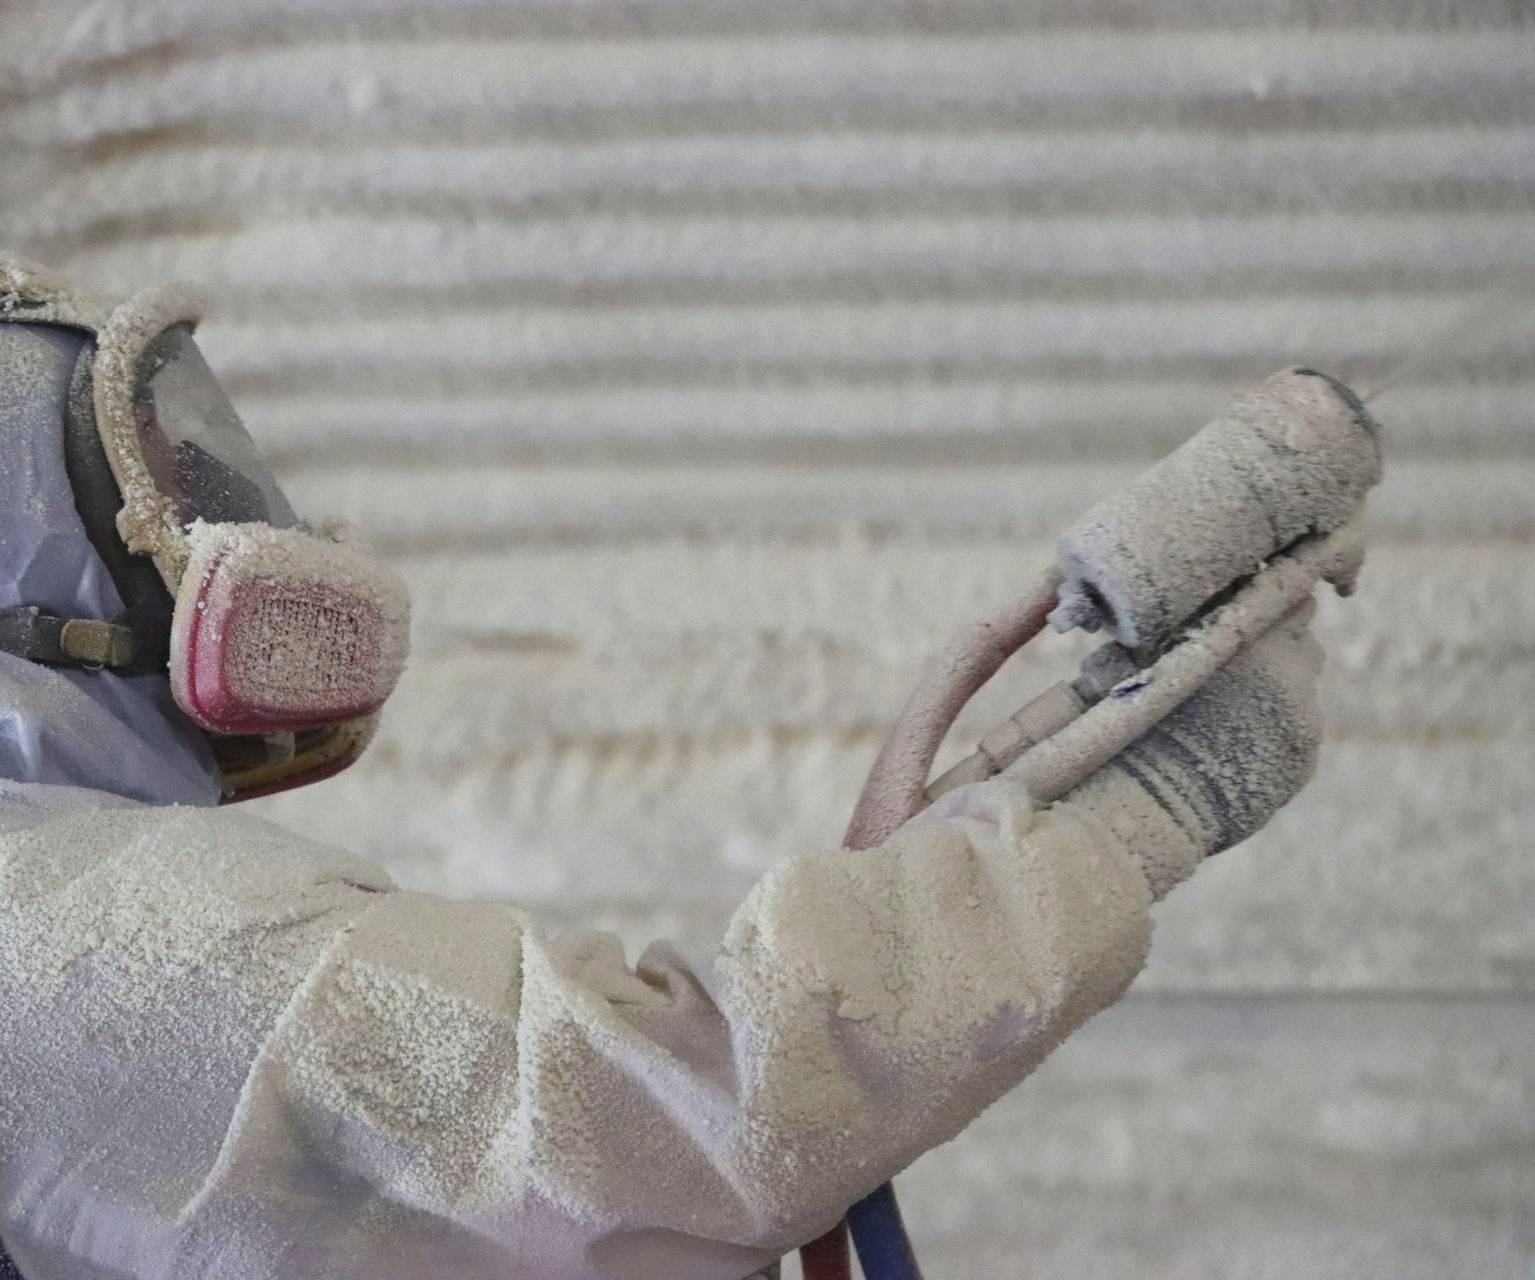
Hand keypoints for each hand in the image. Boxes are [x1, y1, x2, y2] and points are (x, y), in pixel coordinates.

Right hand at [1060, 601, 1323, 897]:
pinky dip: (1270, 736)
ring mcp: (1303, 717)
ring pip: (1299, 690)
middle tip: (1240, 661)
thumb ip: (1184, 630)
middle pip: (1302, 641)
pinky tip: (1233, 750)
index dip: (1266, 603)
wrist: (1149, 800)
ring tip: (1233, 712)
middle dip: (1277, 647)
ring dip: (1275, 692)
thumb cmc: (1133, 721)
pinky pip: (1293, 734)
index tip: (1246, 610)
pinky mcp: (1303, 760)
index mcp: (1253, 632)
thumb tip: (1186, 617)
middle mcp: (1290, 669)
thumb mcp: (1145, 658)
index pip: (1288, 595)